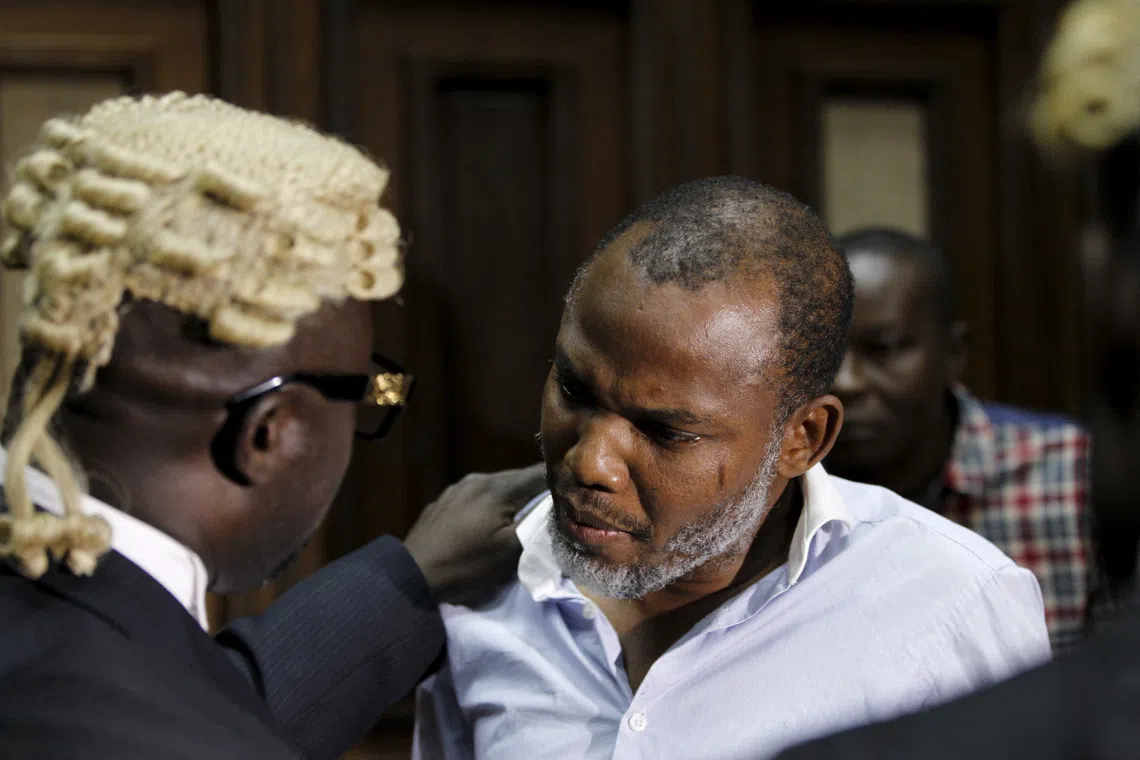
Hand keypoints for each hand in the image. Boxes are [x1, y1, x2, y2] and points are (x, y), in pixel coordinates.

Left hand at [404, 463, 546, 605]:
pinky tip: (489, 520)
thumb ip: (536, 527)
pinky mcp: (444, 500)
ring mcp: (458, 487)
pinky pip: (477, 495)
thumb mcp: (509, 552)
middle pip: (518, 478)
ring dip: (512, 497)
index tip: (573, 491)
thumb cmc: (466, 565)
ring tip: (522, 515)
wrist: (412, 574)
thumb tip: (556, 511)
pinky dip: (491, 503)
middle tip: (553, 506)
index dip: (558, 480)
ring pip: (496, 486)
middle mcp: (478, 479)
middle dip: (536, 490)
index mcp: (498, 488)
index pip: (539, 473)